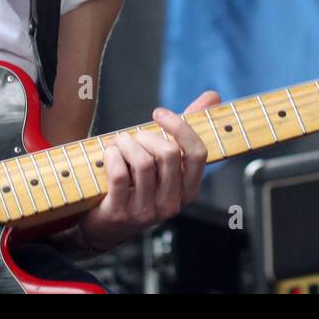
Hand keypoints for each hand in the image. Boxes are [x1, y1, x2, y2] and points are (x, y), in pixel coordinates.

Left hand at [77, 90, 221, 251]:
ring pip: (143, 162)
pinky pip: (120, 175)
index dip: (179, 126)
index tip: (159, 113)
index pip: (197, 153)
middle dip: (146, 135)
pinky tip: (109, 154)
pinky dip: (112, 156)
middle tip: (132, 136)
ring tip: (118, 143)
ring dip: (126, 143)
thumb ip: (187, 129)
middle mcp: (173, 204)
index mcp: (189, 190)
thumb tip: (213, 96)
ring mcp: (147, 212)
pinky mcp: (121, 214)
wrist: (105, 223)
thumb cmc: (137, 182)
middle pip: (168, 154)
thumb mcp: (164, 159)